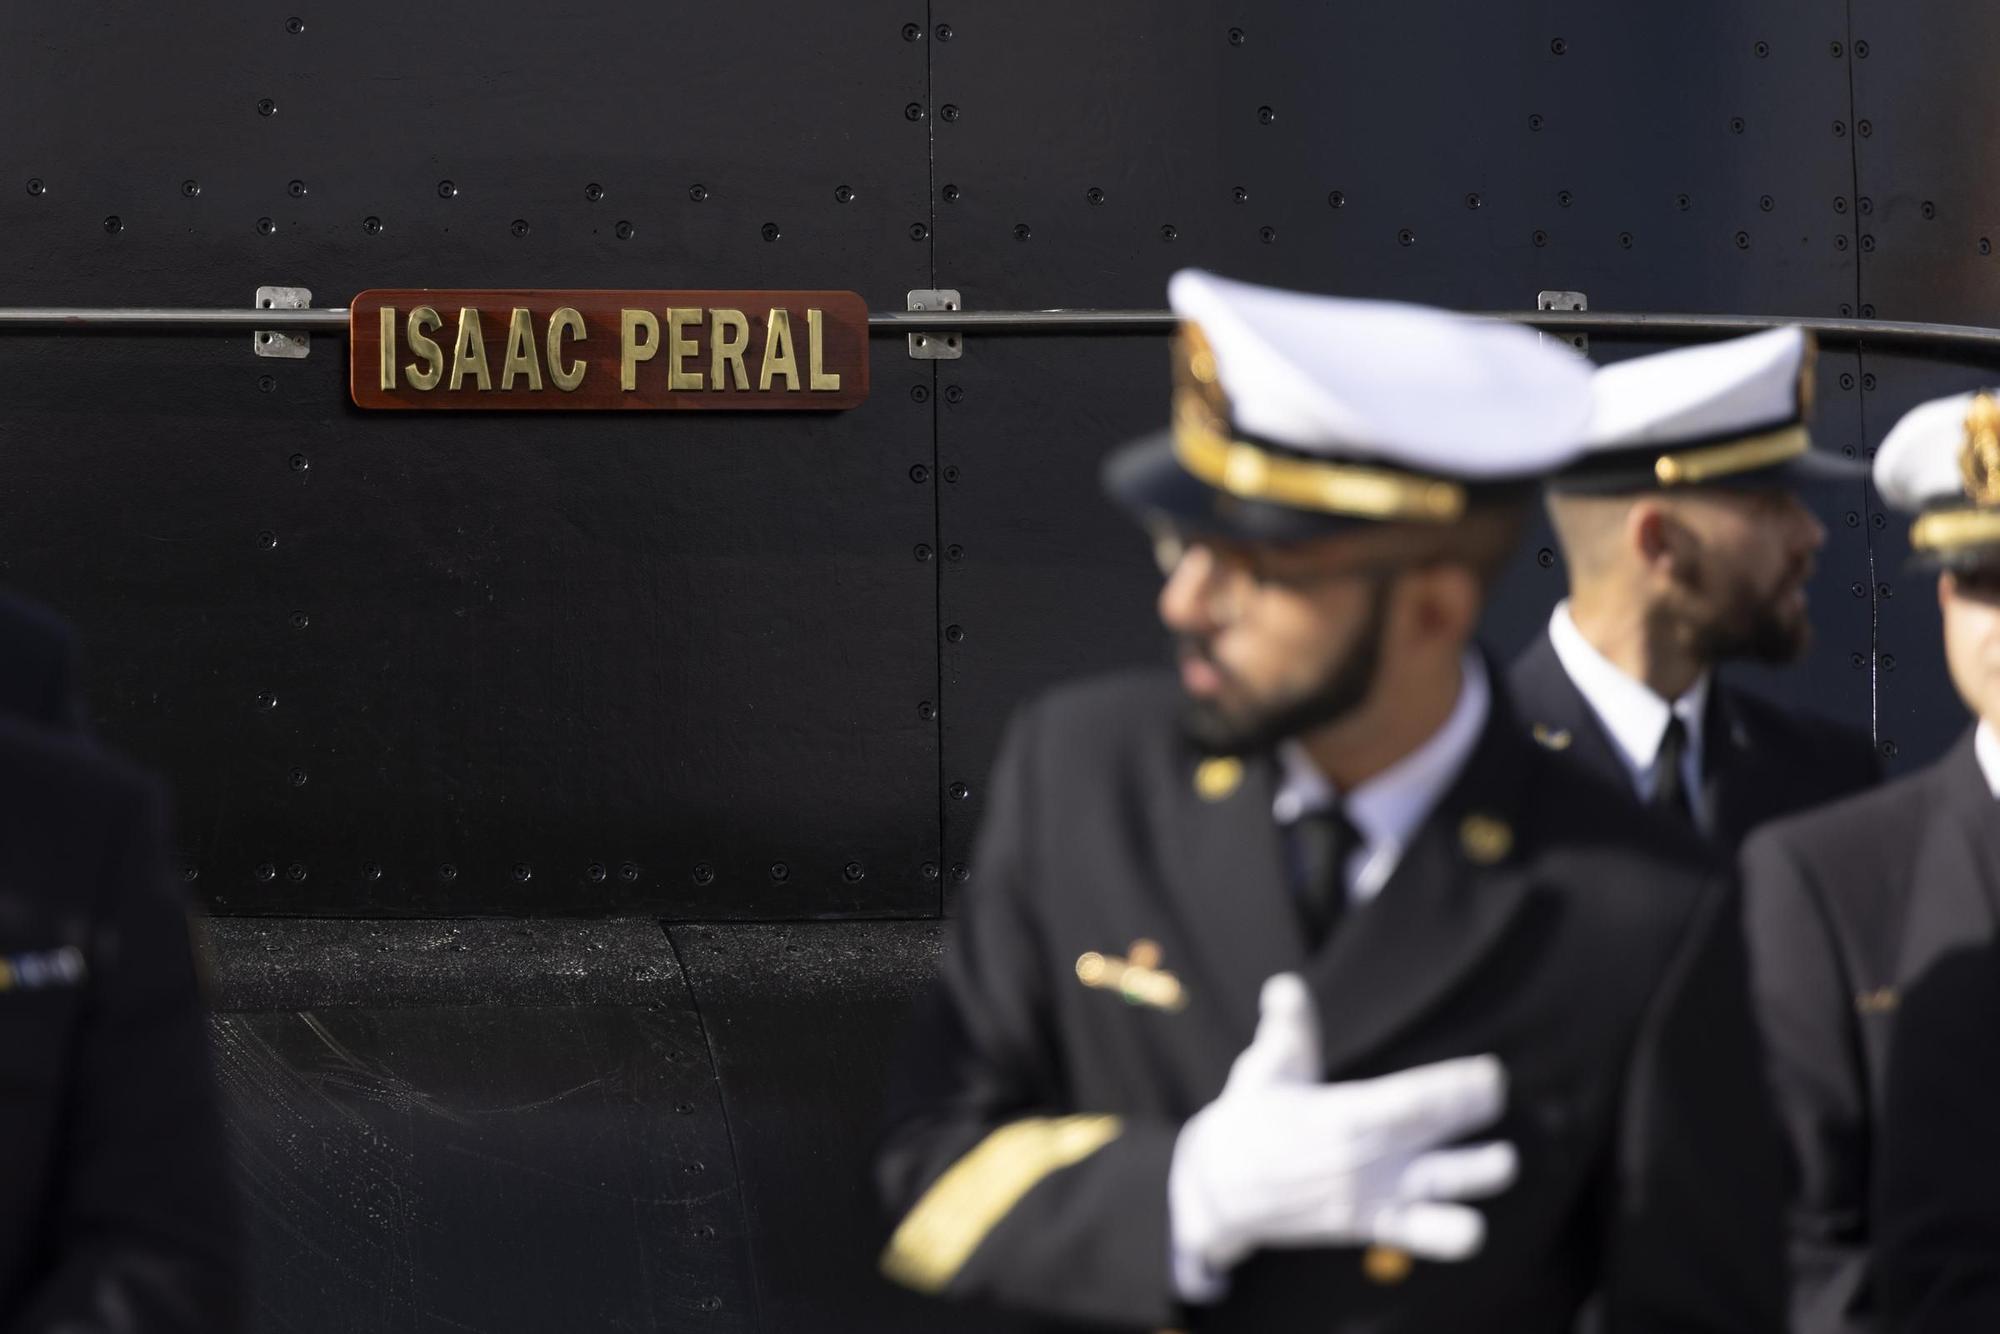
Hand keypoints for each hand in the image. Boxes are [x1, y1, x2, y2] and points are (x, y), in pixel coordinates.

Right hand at [1169, 974, 1516, 1283]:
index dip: (1453, 1088)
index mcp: (1338, 1116)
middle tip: (1496, 1093)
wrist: (1219, 1190)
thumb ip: (1286, 1029)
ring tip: (1504, 1161)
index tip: (1487, 1072)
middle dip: (1470, 1114)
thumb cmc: (1249, 1120)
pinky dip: (1447, 1234)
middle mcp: (1359, 1159)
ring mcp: (1368, 1196)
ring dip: (1474, 1176)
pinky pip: (1417, 1236)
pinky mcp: (1368, 1225)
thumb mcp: (1263, 1069)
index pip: (1408, 1101)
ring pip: (1436, 1189)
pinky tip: (1471, 1226)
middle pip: (1429, 1136)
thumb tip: (1285, 985)